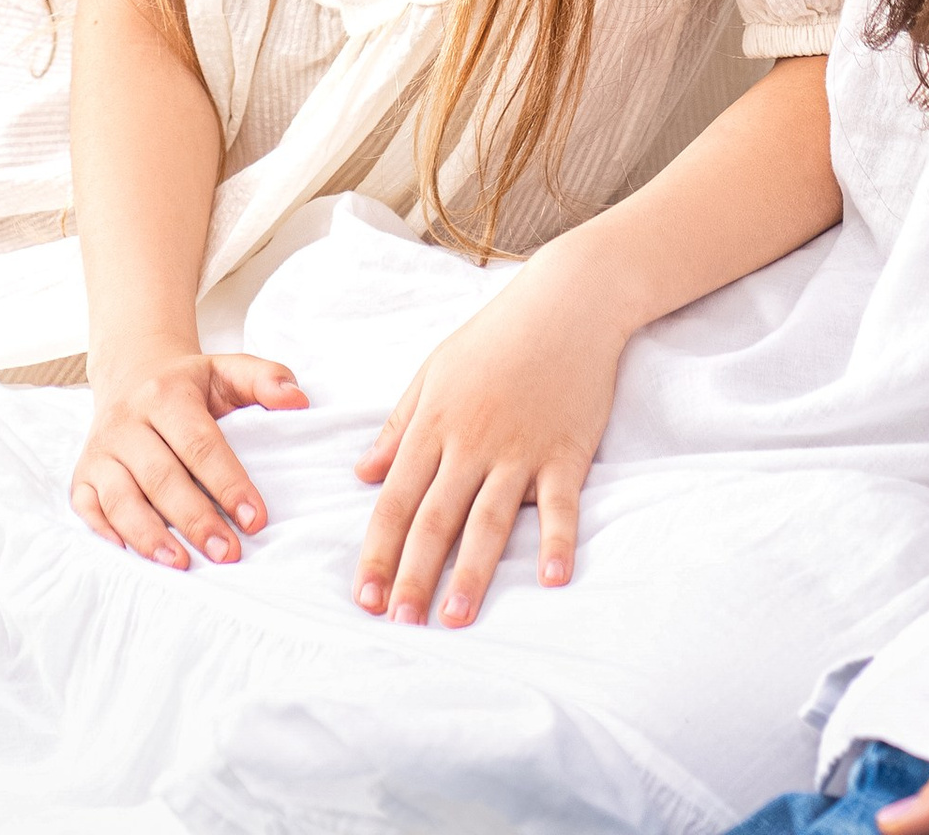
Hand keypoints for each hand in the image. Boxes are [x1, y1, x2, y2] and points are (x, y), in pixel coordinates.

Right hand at [70, 341, 305, 566]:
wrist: (131, 374)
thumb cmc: (188, 387)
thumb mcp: (226, 370)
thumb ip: (264, 379)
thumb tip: (298, 399)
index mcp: (165, 394)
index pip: (200, 443)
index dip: (228, 482)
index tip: (256, 519)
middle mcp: (127, 421)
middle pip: (161, 475)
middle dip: (194, 518)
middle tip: (227, 554)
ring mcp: (101, 450)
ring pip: (120, 497)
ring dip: (148, 534)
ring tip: (179, 565)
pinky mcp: (83, 474)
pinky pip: (86, 508)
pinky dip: (104, 534)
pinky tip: (129, 559)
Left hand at [351, 230, 622, 626]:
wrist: (566, 302)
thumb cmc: (494, 337)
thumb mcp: (434, 372)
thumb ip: (398, 425)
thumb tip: (362, 474)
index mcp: (435, 424)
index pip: (396, 498)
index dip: (379, 550)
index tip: (364, 596)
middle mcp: (472, 442)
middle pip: (436, 518)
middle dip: (413, 575)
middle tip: (398, 625)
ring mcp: (520, 449)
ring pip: (489, 520)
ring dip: (472, 573)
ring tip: (455, 619)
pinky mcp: (566, 452)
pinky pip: (560, 504)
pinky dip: (556, 541)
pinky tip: (550, 578)